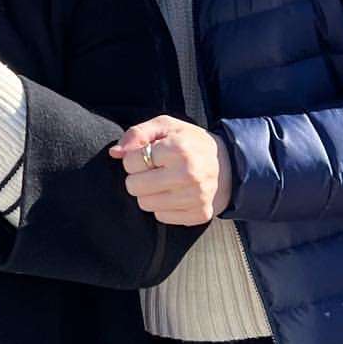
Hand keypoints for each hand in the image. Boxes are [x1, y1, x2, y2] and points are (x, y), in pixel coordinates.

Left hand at [109, 116, 233, 224]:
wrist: (228, 165)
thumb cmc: (190, 142)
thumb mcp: (166, 126)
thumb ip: (137, 134)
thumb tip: (115, 153)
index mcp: (178, 148)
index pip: (131, 162)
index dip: (134, 158)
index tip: (148, 156)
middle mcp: (187, 174)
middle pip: (134, 186)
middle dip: (138, 177)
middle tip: (154, 170)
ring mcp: (194, 197)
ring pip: (145, 204)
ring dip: (149, 193)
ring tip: (164, 182)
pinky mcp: (198, 214)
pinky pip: (161, 217)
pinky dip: (163, 207)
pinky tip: (175, 194)